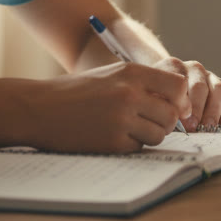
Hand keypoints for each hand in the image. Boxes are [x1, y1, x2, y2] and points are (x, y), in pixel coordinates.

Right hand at [31, 62, 188, 152]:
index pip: (178, 86)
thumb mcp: (112, 74)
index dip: (180, 99)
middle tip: (150, 121)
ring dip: (150, 134)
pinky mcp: (112, 142)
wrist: (39, 108)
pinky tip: (113, 136)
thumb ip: (143, 83)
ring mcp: (121, 119)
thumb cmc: (76, 91)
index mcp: (131, 73)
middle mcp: (130, 94)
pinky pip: (138, 147)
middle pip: (172, 114)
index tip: (176, 107)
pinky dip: (131, 144)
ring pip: (159, 134)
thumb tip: (179, 100)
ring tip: (130, 128)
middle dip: (166, 121)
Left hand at [153, 57, 220, 130]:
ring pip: (219, 89)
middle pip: (200, 87)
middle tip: (193, 127)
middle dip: (198, 109)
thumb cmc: (157, 97)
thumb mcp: (151, 97)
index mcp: (173, 66)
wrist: (165, 88)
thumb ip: (158, 104)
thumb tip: (169, 119)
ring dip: (214, 110)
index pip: (181, 82)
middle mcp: (194, 68)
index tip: (181, 120)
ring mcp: (210, 77)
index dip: (182, 102)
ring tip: (208, 127)